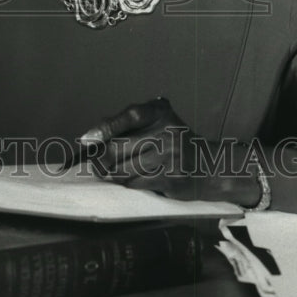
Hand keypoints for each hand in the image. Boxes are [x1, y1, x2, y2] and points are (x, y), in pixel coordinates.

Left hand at [77, 97, 260, 206]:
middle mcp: (167, 132)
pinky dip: (127, 182)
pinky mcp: (170, 179)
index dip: (105, 128)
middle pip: (119, 147)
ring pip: (123, 169)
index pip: (129, 116)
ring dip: (111, 173)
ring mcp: (170, 157)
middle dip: (101, 158)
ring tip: (108, 172)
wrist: (209, 165)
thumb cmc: (174, 142)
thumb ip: (128, 125)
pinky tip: (130, 178)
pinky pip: (135, 183)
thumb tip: (92, 135)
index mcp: (161, 113)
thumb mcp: (157, 123)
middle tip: (94, 162)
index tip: (87, 139)